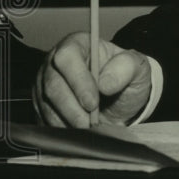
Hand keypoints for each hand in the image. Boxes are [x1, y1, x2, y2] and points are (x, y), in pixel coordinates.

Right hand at [32, 32, 151, 127]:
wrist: (120, 97)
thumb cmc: (125, 76)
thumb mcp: (136, 67)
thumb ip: (126, 67)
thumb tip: (105, 84)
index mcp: (78, 44)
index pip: (67, 57)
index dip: (78, 80)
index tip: (92, 102)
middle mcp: (56, 62)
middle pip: (53, 84)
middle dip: (72, 107)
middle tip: (90, 123)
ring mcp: (45, 83)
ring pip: (46, 104)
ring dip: (67, 121)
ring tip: (89, 130)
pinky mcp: (42, 104)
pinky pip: (44, 119)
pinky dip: (61, 129)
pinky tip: (78, 133)